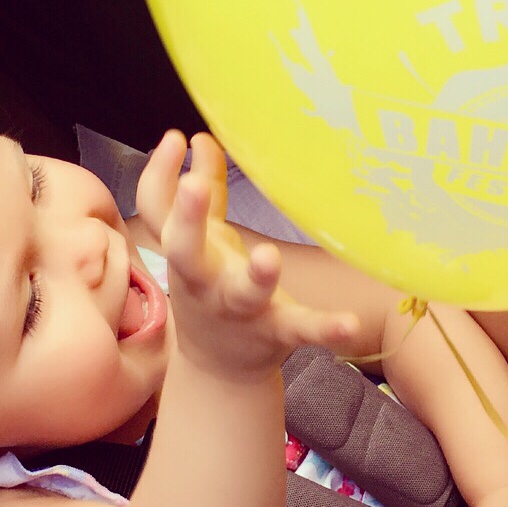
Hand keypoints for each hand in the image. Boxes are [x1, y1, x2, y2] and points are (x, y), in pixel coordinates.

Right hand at [135, 130, 357, 376]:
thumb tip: (197, 138)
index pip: (158, 211)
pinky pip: (302, 330)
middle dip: (188, 219)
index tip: (174, 138)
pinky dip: (326, 328)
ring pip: (245, 293)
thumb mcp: (202, 241)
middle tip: (194, 186)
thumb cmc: (210, 287)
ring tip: (268, 256)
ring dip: (256, 276)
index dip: (158, 174)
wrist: (218, 368)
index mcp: (187, 254)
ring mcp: (240, 310)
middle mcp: (205, 281)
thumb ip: (203, 191)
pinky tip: (350, 324)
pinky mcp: (277, 332)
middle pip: (185, 251)